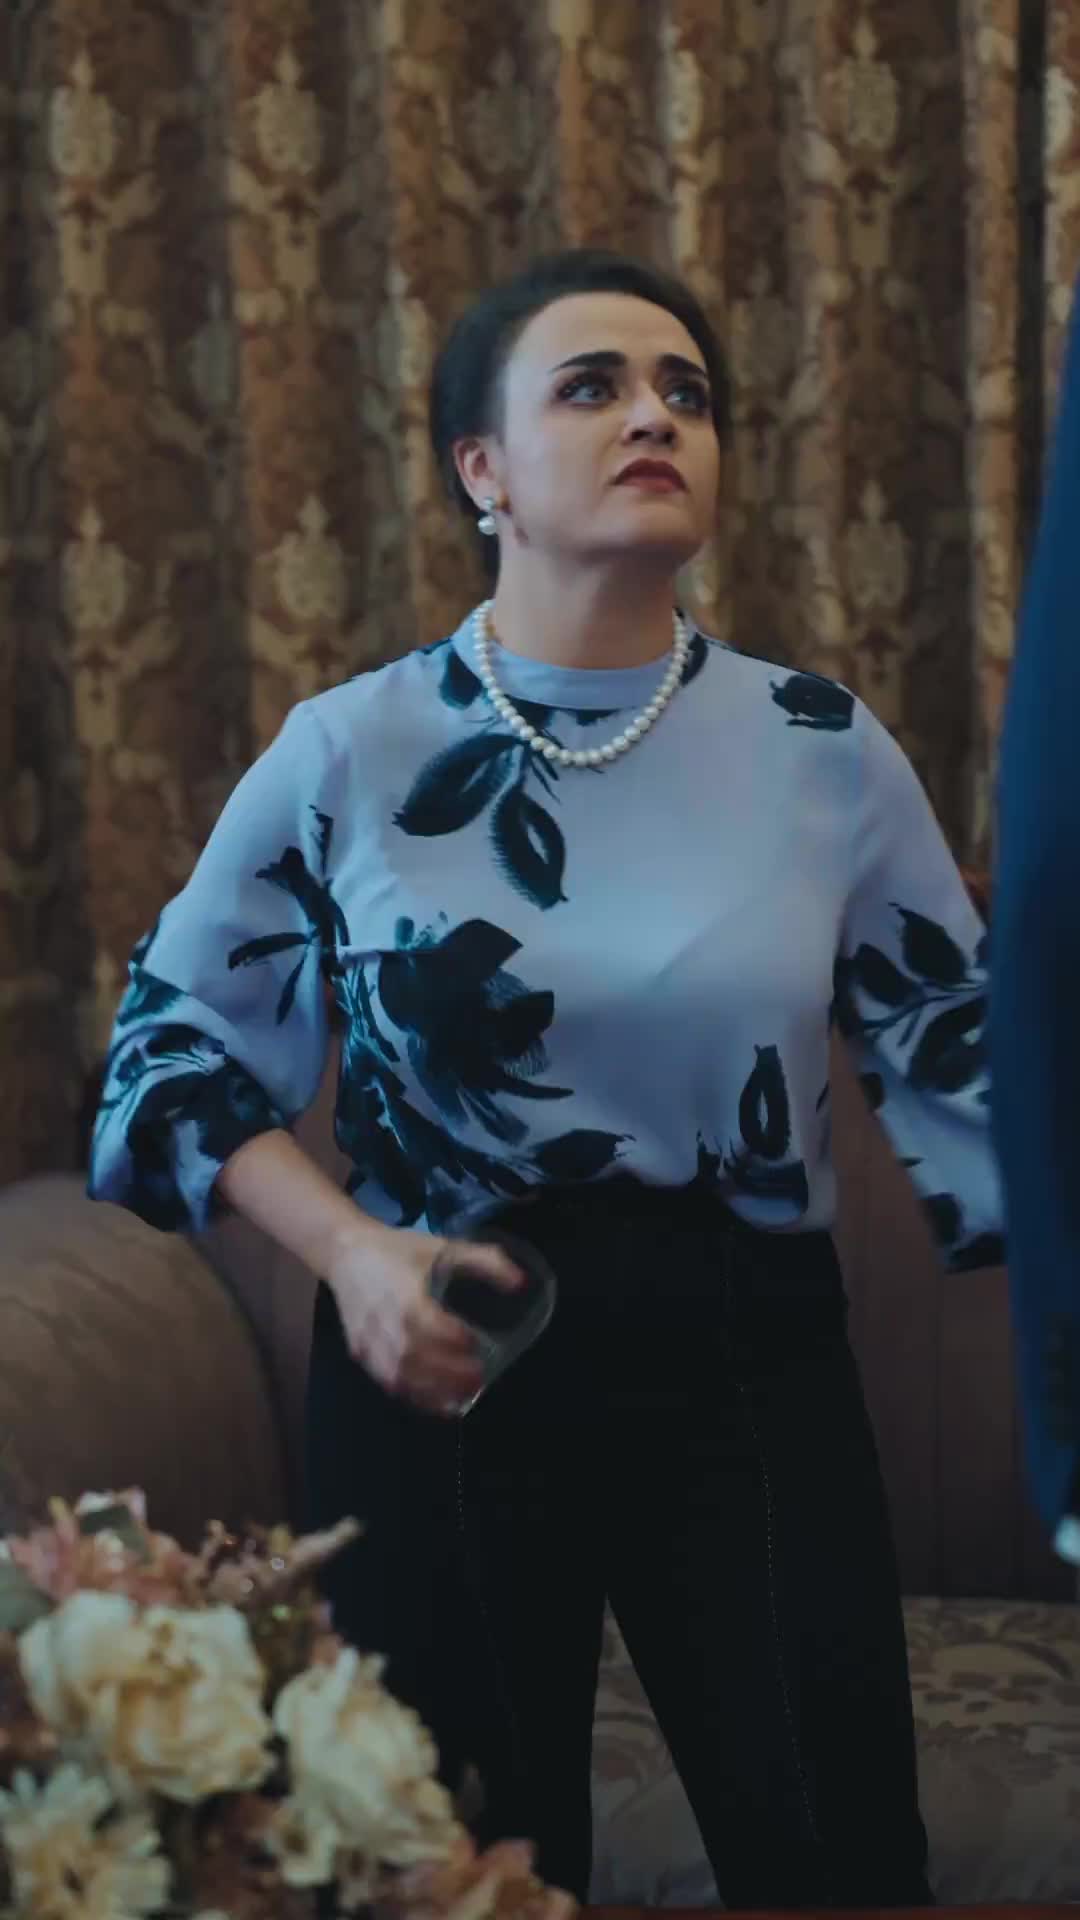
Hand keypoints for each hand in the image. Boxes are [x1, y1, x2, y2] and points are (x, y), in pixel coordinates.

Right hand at [327, 1224, 523, 1414]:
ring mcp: (368, 1340)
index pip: (428, 1324)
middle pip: (415, 1357)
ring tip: (462, 1397)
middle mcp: (384, 1322)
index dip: (453, 1339)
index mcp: (404, 1294)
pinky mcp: (360, 1352)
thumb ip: (482, 1260)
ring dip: (431, 1391)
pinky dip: (412, 1396)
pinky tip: (436, 1401)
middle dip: (448, 1374)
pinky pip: (386, 1381)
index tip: (477, 1346)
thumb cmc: (397, 1249)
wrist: (345, 1252)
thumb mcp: (441, 1246)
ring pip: (399, 1376)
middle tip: (478, 1379)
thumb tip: (520, 1282)